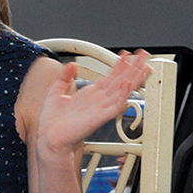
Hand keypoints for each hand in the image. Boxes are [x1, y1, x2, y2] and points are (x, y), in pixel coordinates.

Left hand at [36, 49, 152, 155]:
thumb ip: (64, 77)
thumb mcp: (55, 91)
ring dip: (133, 79)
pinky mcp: (99, 117)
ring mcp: (100, 108)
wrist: (49, 136)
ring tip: (143, 67)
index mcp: (90, 94)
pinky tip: (127, 84)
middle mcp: (98, 100)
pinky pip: (114, 105)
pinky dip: (121, 95)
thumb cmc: (52, 119)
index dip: (119, 66)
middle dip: (132, 68)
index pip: (109, 77)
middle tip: (143, 56)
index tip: (127, 55)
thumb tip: (72, 64)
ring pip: (121, 91)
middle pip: (120, 81)